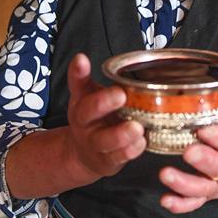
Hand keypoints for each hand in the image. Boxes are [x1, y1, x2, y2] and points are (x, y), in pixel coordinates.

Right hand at [65, 53, 145, 180]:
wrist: (83, 154)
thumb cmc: (92, 118)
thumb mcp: (86, 95)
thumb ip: (85, 77)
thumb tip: (82, 56)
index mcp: (80, 102)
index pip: (76, 84)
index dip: (77, 72)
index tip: (82, 59)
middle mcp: (84, 123)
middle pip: (87, 112)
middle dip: (102, 103)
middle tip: (120, 94)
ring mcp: (94, 143)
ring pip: (104, 140)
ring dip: (120, 134)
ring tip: (136, 127)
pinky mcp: (107, 160)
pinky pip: (118, 157)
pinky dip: (130, 151)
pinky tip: (141, 142)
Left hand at [158, 104, 217, 213]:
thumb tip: (206, 93)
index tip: (203, 129)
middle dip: (203, 160)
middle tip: (188, 151)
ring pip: (203, 188)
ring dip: (183, 183)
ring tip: (166, 174)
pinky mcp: (209, 194)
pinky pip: (195, 203)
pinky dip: (181, 204)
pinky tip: (166, 200)